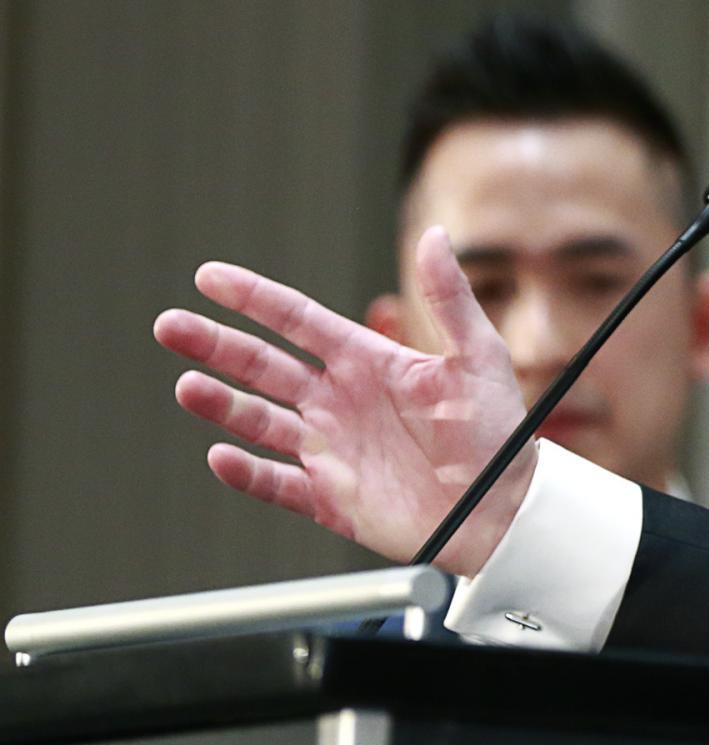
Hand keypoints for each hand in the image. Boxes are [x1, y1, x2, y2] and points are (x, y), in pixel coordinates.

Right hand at [153, 227, 533, 574]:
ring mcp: (329, 448)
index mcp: (367, 361)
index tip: (209, 277)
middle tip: (170, 324)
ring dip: (221, 404)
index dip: (254, 298)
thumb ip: (450, 299)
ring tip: (187, 386)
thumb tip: (437, 235)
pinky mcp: (329, 497)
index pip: (298, 321)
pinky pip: (275, 483)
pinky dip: (246, 472)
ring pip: (259, 420)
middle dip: (215, 345)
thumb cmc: (496, 431)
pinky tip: (221, 455)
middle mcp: (338, 401)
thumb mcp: (478, 357)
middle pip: (262, 365)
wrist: (503, 509)